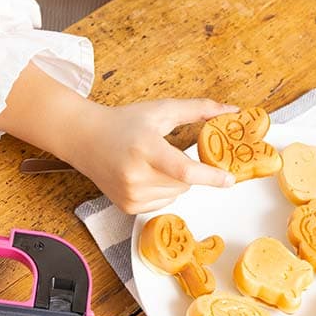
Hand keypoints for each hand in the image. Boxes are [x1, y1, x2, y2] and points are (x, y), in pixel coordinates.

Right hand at [64, 98, 237, 213]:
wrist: (85, 139)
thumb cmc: (124, 123)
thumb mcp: (161, 110)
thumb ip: (198, 109)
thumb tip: (230, 111)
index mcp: (146, 148)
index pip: (184, 170)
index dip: (210, 176)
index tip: (230, 179)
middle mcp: (136, 175)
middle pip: (184, 183)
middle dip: (186, 170)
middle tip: (165, 153)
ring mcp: (130, 194)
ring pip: (176, 195)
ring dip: (174, 181)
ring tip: (150, 163)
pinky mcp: (127, 206)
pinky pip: (163, 203)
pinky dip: (162, 191)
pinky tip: (143, 176)